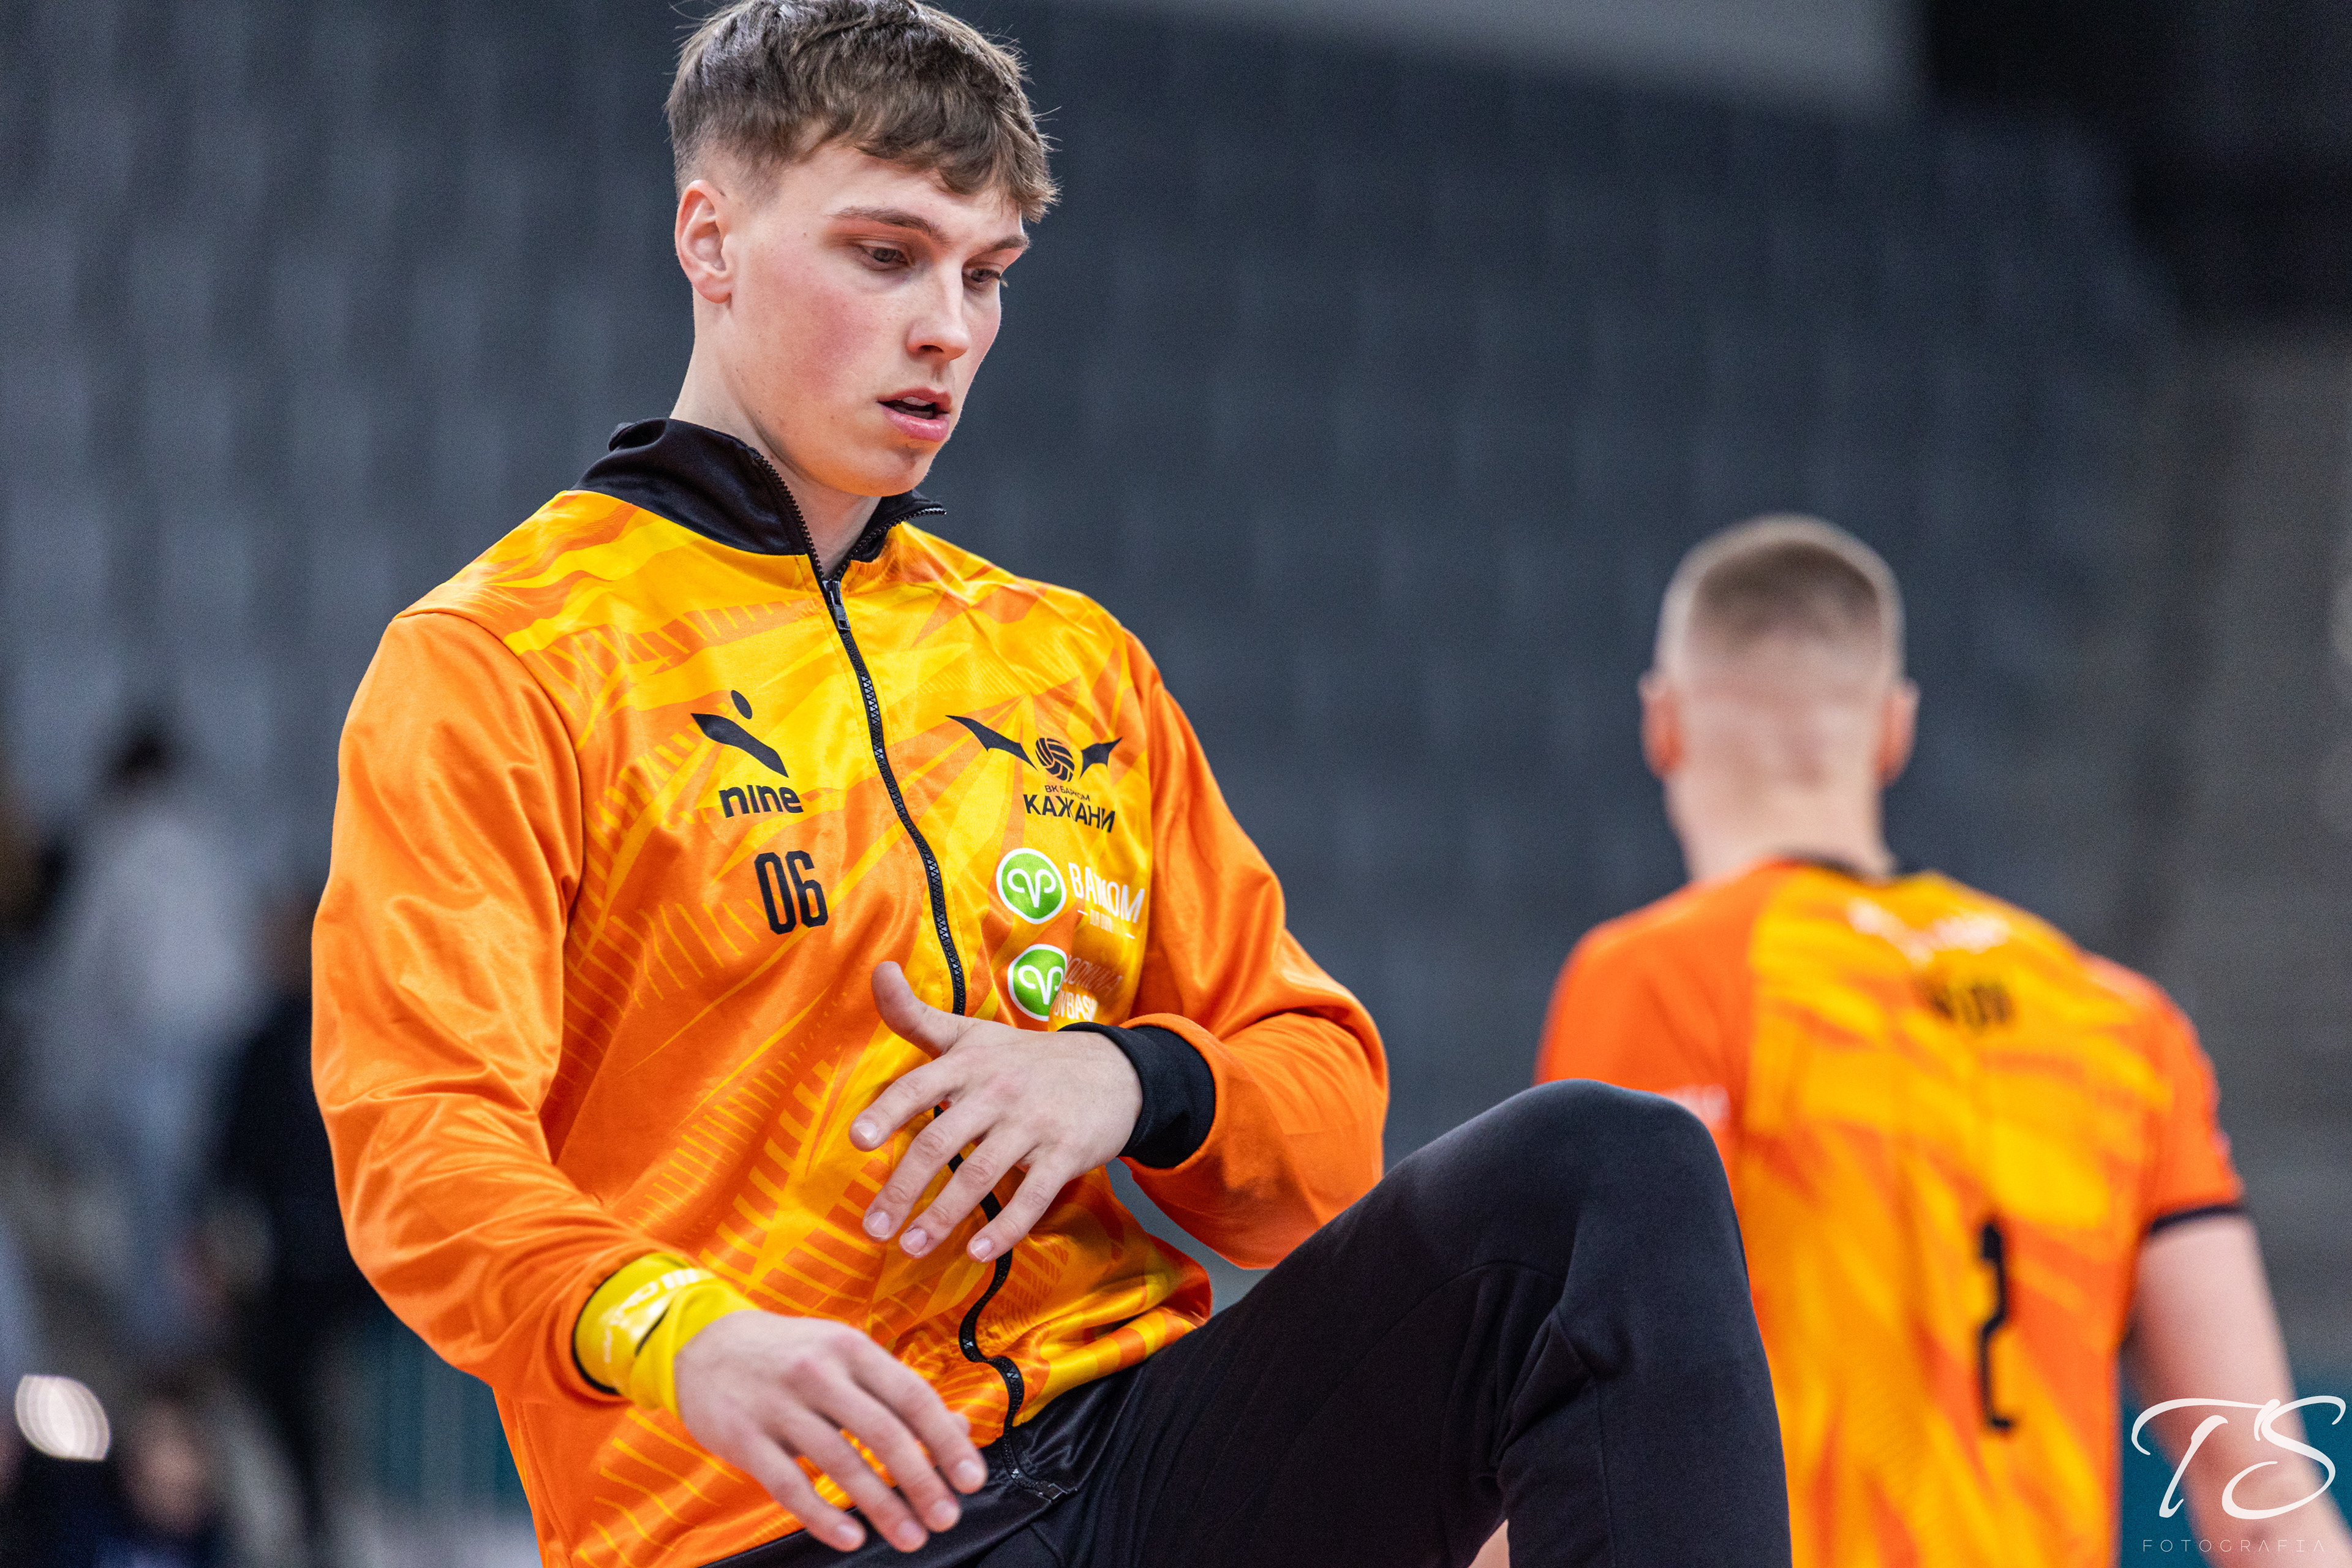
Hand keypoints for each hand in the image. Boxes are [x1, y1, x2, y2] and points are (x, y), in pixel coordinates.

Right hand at [675, 1309, 986, 1553]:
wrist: (702, 1344)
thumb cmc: (789, 1354)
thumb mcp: (845, 1356)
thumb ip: (897, 1391)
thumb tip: (957, 1429)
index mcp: (851, 1349)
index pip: (912, 1395)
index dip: (945, 1441)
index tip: (971, 1479)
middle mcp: (818, 1372)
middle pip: (882, 1432)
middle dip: (921, 1480)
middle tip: (945, 1517)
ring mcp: (779, 1404)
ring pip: (840, 1462)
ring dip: (881, 1505)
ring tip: (910, 1536)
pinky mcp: (744, 1437)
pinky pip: (789, 1484)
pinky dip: (823, 1515)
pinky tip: (851, 1536)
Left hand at [855, 961, 1141, 1261]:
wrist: (1112, 1071)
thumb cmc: (1024, 1058)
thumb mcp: (971, 1033)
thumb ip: (917, 1015)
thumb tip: (878, 970)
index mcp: (969, 1063)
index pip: (919, 1086)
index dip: (888, 1111)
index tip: (857, 1140)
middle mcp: (998, 1091)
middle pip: (942, 1141)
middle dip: (904, 1188)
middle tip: (875, 1227)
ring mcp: (1034, 1124)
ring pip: (981, 1175)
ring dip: (944, 1217)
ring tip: (913, 1247)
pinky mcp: (1065, 1154)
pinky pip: (1032, 1197)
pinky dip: (1006, 1228)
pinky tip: (978, 1253)